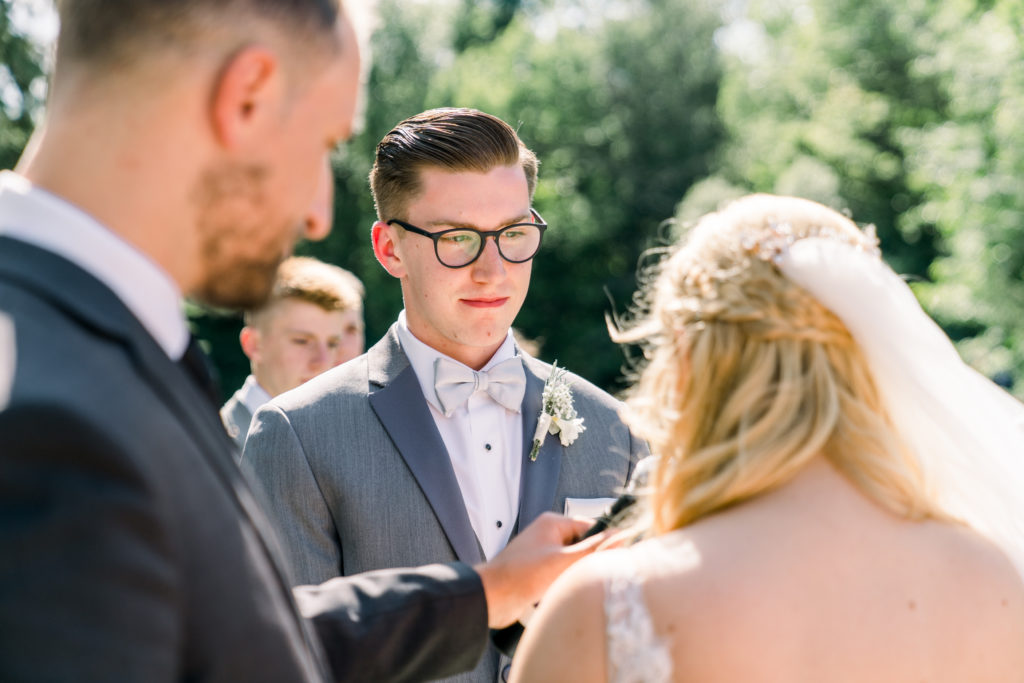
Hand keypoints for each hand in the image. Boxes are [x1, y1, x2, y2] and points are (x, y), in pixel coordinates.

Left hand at [475, 512, 604, 627]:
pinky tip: (558, 593)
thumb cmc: (521, 575)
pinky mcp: (537, 571)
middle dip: (586, 563)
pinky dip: (562, 585)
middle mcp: (547, 535)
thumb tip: (621, 535)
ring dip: (573, 576)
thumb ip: (595, 549)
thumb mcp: (565, 561)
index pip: (591, 527)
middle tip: (587, 575)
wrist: (491, 597)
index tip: (616, 557)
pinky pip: (560, 576)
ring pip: (572, 563)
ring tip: (566, 584)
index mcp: (553, 523)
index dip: (603, 543)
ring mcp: (542, 553)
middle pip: (582, 546)